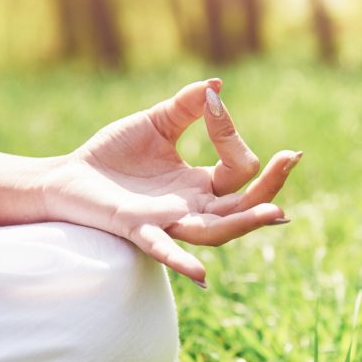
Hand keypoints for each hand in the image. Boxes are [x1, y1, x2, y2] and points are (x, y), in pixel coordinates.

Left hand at [45, 79, 301, 284]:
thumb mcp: (155, 123)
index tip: (212, 103)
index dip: (231, 134)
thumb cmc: (111, 154)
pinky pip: (163, 249)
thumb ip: (185, 107)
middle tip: (292, 157)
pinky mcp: (137, 229)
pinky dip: (181, 262)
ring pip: (216, 232)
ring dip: (246, 223)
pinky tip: (201, 276)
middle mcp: (190, 208)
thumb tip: (216, 85)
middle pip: (242, 206)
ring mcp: (167, 222)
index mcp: (198, 185)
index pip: (238, 168)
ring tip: (275, 211)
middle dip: (270, 185)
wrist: (68, 176)